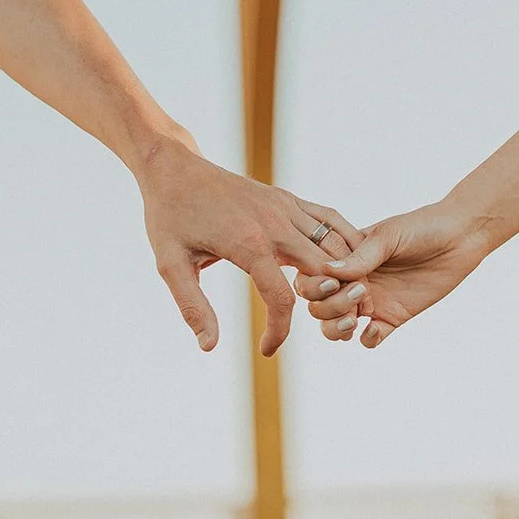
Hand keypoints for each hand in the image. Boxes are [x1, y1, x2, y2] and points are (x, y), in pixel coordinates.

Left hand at [136, 136, 369, 356]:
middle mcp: (275, 223)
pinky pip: (329, 220)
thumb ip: (192, 307)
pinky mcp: (287, 198)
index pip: (282, 299)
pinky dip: (345, 242)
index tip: (265, 350)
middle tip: (328, 325)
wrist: (174, 168)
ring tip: (339, 302)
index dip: (279, 331)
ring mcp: (285, 207)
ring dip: (344, 275)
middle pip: (325, 272)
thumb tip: (209, 346)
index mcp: (248, 244)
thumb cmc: (169, 217)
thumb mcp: (170, 264)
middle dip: (332, 303)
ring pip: (335, 246)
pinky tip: (348, 262)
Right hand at [295, 202, 493, 347]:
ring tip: (356, 319)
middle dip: (328, 307)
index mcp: (345, 258)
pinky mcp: (393, 317)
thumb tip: (329, 271)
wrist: (460, 237)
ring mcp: (372, 301)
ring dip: (337, 328)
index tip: (334, 281)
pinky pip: (370, 339)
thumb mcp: (388, 236)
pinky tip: (375, 327)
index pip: (311, 277)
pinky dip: (367, 339)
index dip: (313, 285)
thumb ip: (360, 256)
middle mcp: (353, 281)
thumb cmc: (422, 227)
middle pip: (318, 306)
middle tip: (360, 293)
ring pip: (336, 327)